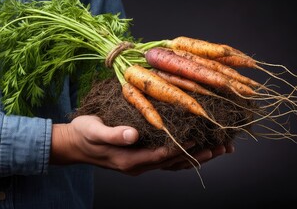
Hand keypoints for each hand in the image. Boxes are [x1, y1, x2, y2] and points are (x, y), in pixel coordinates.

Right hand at [50, 115, 233, 174]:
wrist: (74, 144)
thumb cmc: (84, 134)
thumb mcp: (94, 131)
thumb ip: (113, 134)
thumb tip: (132, 135)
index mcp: (130, 159)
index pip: (162, 155)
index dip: (182, 147)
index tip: (200, 138)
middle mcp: (139, 165)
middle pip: (175, 162)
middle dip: (199, 155)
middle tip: (221, 147)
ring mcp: (142, 163)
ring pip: (175, 163)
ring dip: (197, 157)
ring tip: (218, 149)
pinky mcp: (142, 157)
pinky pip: (168, 160)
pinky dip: (185, 155)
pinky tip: (196, 148)